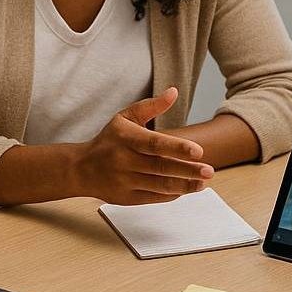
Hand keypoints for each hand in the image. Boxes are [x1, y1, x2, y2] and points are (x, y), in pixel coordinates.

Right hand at [70, 87, 213, 204]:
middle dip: (188, 171)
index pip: (155, 144)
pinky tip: (185, 188)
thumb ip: (151, 106)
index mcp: (126, 139)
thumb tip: (174, 92)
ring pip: (160, 186)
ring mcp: (125, 182)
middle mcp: (124, 161)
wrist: (81, 169)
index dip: (177, 148)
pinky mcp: (126, 198)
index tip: (199, 151)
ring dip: (185, 185)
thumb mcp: (125, 118)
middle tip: (209, 171)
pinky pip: (154, 198)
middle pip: (161, 167)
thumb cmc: (109, 140)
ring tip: (203, 182)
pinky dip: (171, 194)